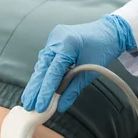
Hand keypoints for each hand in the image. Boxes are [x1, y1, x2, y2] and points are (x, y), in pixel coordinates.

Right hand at [21, 15, 135, 112]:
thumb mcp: (90, 72)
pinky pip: (45, 60)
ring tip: (29, 99)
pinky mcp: (54, 41)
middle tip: (29, 105)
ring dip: (36, 83)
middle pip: (42, 68)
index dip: (45, 91)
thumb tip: (60, 106)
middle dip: (35, 89)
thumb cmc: (103, 49)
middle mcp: (56, 39)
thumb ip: (73, 89)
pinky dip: (42, 74)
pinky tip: (36, 86)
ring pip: (41, 65)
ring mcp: (54, 39)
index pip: (52, 72)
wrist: (109, 31)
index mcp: (67, 44)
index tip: (40, 106)